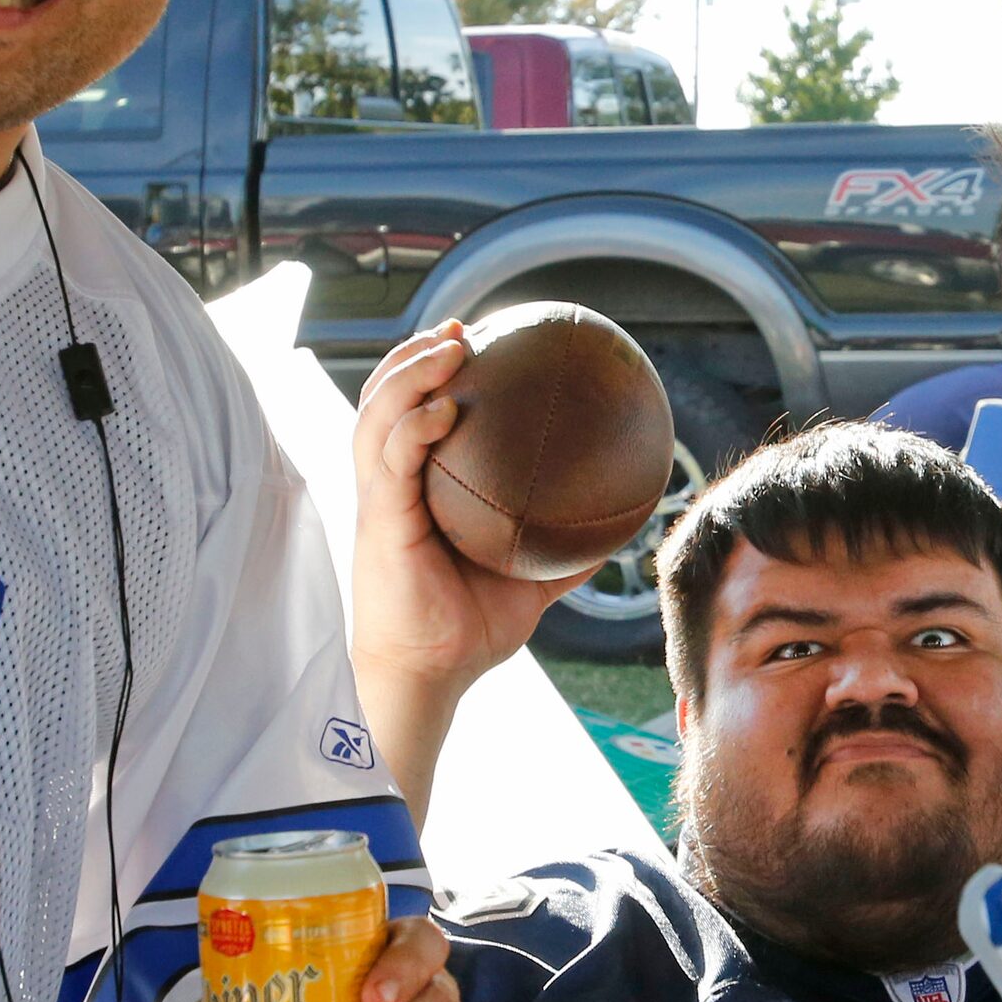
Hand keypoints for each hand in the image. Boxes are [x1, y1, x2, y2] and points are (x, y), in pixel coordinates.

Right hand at [348, 324, 585, 697]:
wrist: (433, 674)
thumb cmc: (471, 630)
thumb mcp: (531, 583)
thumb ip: (566, 553)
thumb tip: (624, 530)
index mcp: (417, 492)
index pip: (414, 418)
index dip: (433, 376)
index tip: (474, 342)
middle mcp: (390, 487)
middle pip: (385, 400)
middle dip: (414, 355)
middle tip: (460, 327)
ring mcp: (378, 500)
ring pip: (377, 416)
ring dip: (408, 372)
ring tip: (449, 344)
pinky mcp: (377, 521)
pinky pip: (391, 460)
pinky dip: (414, 425)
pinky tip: (447, 406)